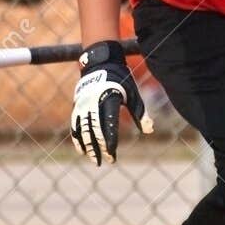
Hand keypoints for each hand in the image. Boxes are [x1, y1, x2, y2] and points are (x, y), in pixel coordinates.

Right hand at [69, 40, 152, 164]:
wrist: (99, 63)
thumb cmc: (121, 80)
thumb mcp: (133, 94)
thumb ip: (140, 113)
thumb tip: (149, 131)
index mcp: (109, 99)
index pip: (108, 125)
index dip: (109, 141)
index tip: (112, 154)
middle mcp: (93, 103)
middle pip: (94, 130)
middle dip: (98, 147)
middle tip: (104, 161)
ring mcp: (83, 105)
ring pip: (82, 129)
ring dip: (87, 146)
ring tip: (93, 159)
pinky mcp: (77, 106)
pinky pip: (75, 125)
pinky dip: (77, 138)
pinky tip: (81, 150)